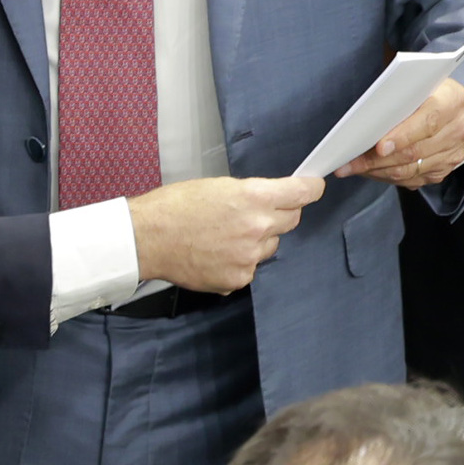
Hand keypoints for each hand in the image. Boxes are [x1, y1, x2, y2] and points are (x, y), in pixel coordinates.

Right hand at [127, 175, 324, 292]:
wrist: (149, 238)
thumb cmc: (176, 206)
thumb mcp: (218, 186)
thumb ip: (250, 194)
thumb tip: (269, 200)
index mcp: (253, 197)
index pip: (300, 193)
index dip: (311, 189)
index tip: (314, 187)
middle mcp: (258, 227)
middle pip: (291, 220)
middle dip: (281, 213)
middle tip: (256, 212)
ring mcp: (250, 257)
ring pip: (269, 245)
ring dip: (257, 239)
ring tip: (225, 234)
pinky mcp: (239, 278)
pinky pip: (251, 266)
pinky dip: (240, 260)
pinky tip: (217, 252)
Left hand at [334, 77, 463, 188]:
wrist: (458, 104)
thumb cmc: (428, 88)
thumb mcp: (417, 80)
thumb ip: (399, 95)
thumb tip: (368, 118)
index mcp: (453, 100)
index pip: (428, 121)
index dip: (402, 136)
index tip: (378, 147)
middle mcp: (459, 129)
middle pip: (416, 151)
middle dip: (378, 159)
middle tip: (350, 163)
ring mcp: (455, 152)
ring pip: (413, 169)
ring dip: (379, 171)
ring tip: (354, 168)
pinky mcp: (446, 168)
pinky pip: (415, 178)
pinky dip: (390, 177)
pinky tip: (371, 171)